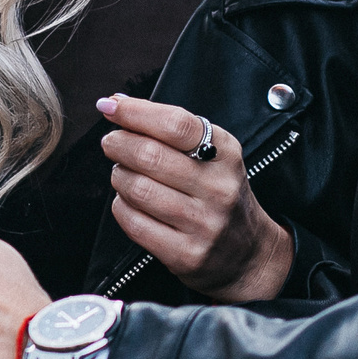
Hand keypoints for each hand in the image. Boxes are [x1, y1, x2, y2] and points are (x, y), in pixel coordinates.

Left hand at [97, 93, 294, 300]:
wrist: (248, 251)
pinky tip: (128, 201)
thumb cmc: (218, 192)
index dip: (135, 112)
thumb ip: (170, 129)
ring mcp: (204, 224)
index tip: (110, 106)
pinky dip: (121, 206)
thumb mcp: (212, 154)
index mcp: (225, 153)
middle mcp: (219, 188)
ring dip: (119, 176)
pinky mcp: (186, 254)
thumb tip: (116, 103)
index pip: (174, 124)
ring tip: (123, 174)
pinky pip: (135, 223)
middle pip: (150, 155)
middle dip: (119, 143)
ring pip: (137, 189)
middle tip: (112, 143)